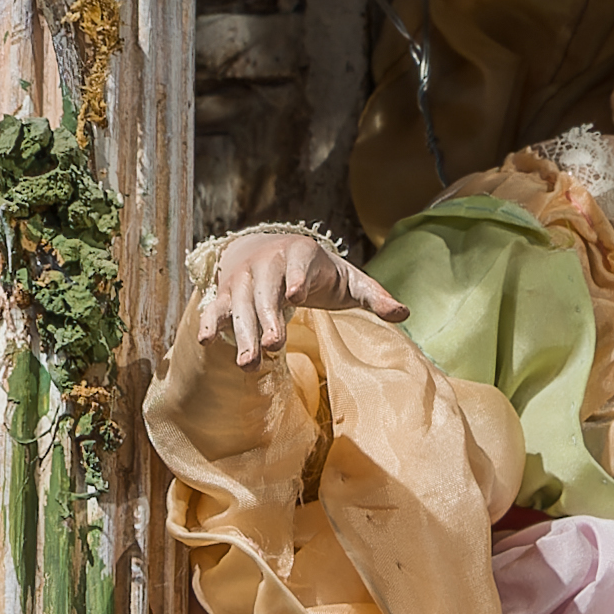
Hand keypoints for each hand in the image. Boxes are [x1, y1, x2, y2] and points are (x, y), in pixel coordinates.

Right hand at [195, 223, 406, 362]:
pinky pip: (215, 308)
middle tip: (275, 345)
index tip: (295, 294)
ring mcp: (243, 279)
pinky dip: (209, 323)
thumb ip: (375, 296)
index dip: (296, 277)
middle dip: (268, 318)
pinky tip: (208, 343)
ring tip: (248, 364)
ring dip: (243, 333)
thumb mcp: (347, 279)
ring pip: (239, 305)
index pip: (298, 265)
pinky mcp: (225, 293)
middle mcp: (267, 263)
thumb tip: (405, 313)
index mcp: (300, 255)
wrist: (269, 249)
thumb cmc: (316, 271)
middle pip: (265, 292)